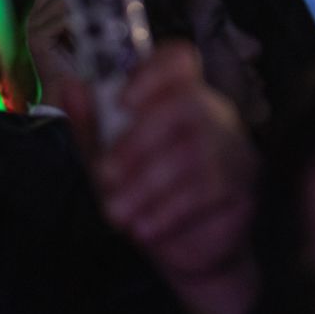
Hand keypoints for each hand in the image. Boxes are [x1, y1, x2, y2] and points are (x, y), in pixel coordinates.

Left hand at [92, 43, 260, 313]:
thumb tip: (71, 86)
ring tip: (118, 212)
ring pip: (194, 150)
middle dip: (138, 140)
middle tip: (106, 175)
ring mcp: (234, 148)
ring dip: (146, 184)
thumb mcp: (109, 162)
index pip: (180, 60)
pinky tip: (144, 227)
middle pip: (187, 103)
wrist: (187, 252)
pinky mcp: (242, 186)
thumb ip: (91, 126)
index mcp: (181, 96)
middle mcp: (214, 114)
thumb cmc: (148, 197)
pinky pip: (206, 189)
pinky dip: (166, 210)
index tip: (122, 102)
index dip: (153, 73)